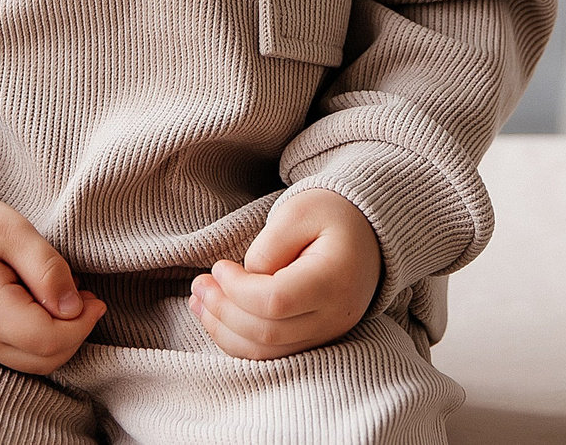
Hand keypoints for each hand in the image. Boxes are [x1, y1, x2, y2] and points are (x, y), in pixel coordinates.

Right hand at [0, 183, 106, 373]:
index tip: (95, 298)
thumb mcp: (11, 230)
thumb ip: (47, 269)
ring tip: (67, 298)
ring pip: (29, 362)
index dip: (82, 324)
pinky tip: (43, 306)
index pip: (50, 340)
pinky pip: (12, 353)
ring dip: (58, 338)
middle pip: (43, 360)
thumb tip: (74, 308)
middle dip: (75, 334)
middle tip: (87, 298)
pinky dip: (36, 338)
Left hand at [190, 187, 381, 360]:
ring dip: (224, 330)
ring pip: (267, 352)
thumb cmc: (331, 215)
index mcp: (333, 280)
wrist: (367, 232)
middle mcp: (335, 316)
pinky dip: (238, 340)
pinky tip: (215, 317)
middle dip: (223, 311)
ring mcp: (327, 333)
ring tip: (198, 301)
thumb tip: (243, 280)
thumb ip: (269, 246)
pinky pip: (272, 353)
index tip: (218, 266)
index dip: (237, 289)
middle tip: (198, 284)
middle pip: (267, 333)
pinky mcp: (315, 339)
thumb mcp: (299, 211)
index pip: (275, 302)